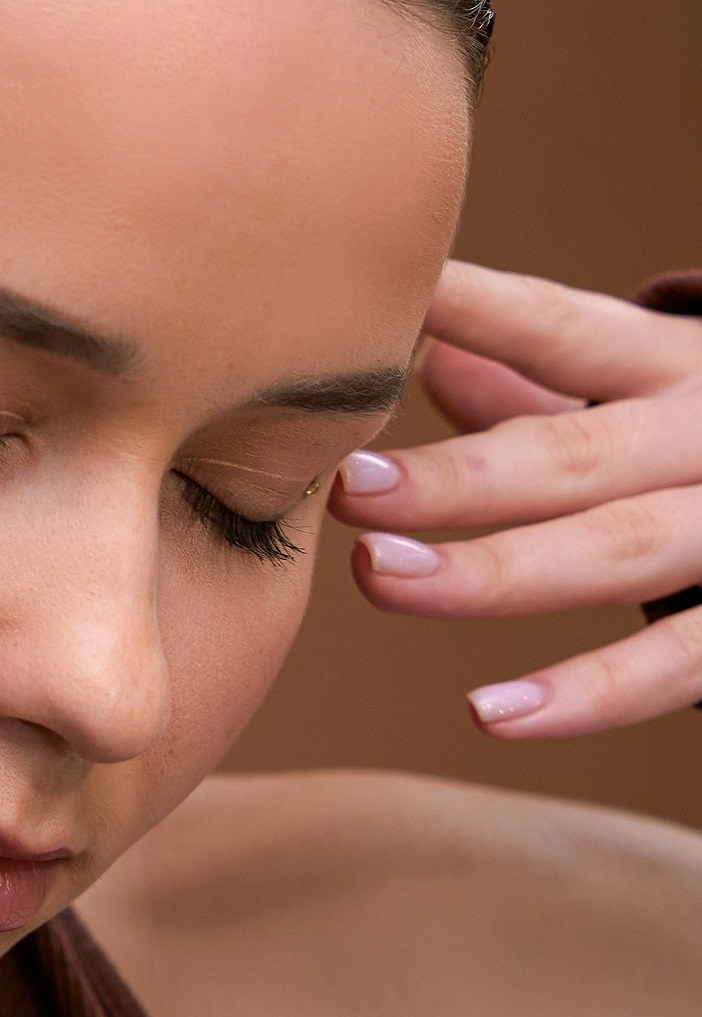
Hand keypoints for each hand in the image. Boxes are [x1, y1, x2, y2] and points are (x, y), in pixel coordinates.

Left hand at [331, 258, 701, 736]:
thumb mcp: (661, 393)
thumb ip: (552, 387)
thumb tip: (433, 357)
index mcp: (677, 366)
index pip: (563, 329)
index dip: (476, 311)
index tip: (388, 303)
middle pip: (576, 454)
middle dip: (460, 476)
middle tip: (347, 488)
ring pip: (618, 550)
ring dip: (497, 573)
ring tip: (379, 579)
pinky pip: (676, 663)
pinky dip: (587, 694)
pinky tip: (489, 713)